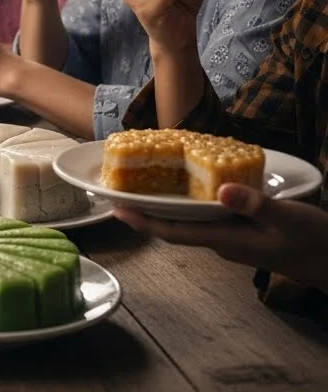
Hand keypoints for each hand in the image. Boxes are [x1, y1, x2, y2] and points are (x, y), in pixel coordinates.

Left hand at [114, 183, 327, 292]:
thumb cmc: (313, 241)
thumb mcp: (286, 219)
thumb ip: (254, 205)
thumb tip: (222, 190)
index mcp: (225, 240)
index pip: (172, 233)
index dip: (142, 222)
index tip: (115, 210)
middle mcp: (222, 241)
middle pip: (174, 227)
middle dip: (146, 212)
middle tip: (121, 189)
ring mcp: (232, 239)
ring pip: (189, 222)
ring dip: (167, 206)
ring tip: (145, 182)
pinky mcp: (243, 233)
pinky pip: (207, 217)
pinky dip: (192, 202)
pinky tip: (193, 185)